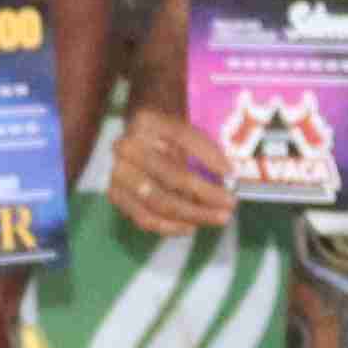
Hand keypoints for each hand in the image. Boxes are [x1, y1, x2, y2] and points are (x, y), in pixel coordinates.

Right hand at [107, 98, 237, 238]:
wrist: (137, 139)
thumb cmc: (168, 134)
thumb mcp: (185, 128)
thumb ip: (204, 147)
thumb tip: (229, 175)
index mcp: (147, 121)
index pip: (182, 137)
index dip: (209, 155)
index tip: (231, 173)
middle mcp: (127, 146)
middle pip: (171, 174)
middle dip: (205, 193)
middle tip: (230, 204)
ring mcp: (118, 172)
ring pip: (158, 200)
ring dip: (192, 214)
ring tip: (217, 218)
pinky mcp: (115, 195)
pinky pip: (143, 217)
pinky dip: (170, 227)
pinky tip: (191, 227)